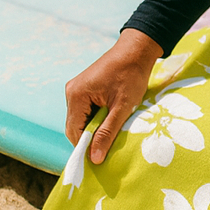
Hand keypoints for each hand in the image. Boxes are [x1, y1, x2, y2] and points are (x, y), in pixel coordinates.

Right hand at [64, 28, 163, 163]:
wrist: (137, 49)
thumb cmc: (131, 75)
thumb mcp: (122, 107)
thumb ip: (107, 133)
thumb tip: (94, 159)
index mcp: (76, 96)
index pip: (74, 132)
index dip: (85, 147)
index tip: (99, 159)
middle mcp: (72, 92)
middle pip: (75, 126)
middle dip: (89, 139)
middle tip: (107, 149)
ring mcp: (77, 88)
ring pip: (81, 119)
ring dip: (94, 128)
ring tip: (110, 134)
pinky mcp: (85, 87)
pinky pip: (85, 110)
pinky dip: (96, 118)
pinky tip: (110, 120)